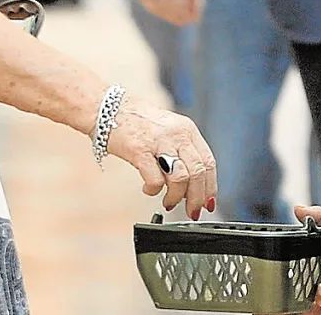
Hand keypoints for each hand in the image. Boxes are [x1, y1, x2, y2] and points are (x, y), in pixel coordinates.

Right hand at [106, 97, 216, 218]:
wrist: (109, 109)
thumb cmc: (139, 123)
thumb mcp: (169, 130)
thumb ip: (182, 151)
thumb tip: (193, 182)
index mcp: (188, 130)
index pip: (208, 162)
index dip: (210, 186)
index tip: (208, 202)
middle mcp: (177, 135)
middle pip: (198, 172)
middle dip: (197, 198)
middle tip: (192, 211)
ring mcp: (159, 142)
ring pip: (181, 177)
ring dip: (177, 196)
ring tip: (169, 202)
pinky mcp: (139, 151)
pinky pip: (155, 179)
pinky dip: (154, 190)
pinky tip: (149, 190)